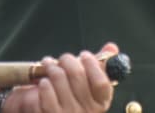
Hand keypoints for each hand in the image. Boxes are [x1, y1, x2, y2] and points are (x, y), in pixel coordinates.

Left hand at [0, 45, 117, 112]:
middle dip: (67, 60)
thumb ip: (101, 67)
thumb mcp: (90, 87)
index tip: (84, 54)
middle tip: (63, 58)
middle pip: (77, 74)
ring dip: (51, 67)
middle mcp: (86, 111)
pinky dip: (43, 83)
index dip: (92, 64)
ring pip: (59, 78)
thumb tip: (111, 47)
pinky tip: (44, 82)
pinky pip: (46, 91)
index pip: (101, 82)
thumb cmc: (74, 100)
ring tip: (49, 65)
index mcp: (100, 103)